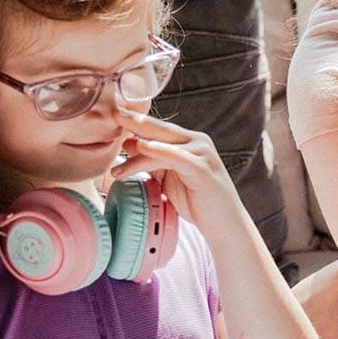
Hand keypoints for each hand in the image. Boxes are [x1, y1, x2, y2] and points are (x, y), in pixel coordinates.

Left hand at [109, 107, 245, 233]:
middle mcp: (197, 142)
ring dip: (137, 152)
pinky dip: (158, 151)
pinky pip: (176, 157)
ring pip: (163, 146)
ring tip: (116, 159)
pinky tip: (142, 147)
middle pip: (160, 129)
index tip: (113, 117)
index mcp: (189, 142)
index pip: (158, 129)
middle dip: (135, 122)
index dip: (136, 124)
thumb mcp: (169, 178)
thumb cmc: (197, 203)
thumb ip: (153, 161)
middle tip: (113, 113)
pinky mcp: (202, 168)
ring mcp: (201, 153)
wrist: (225, 225)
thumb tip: (128, 145)